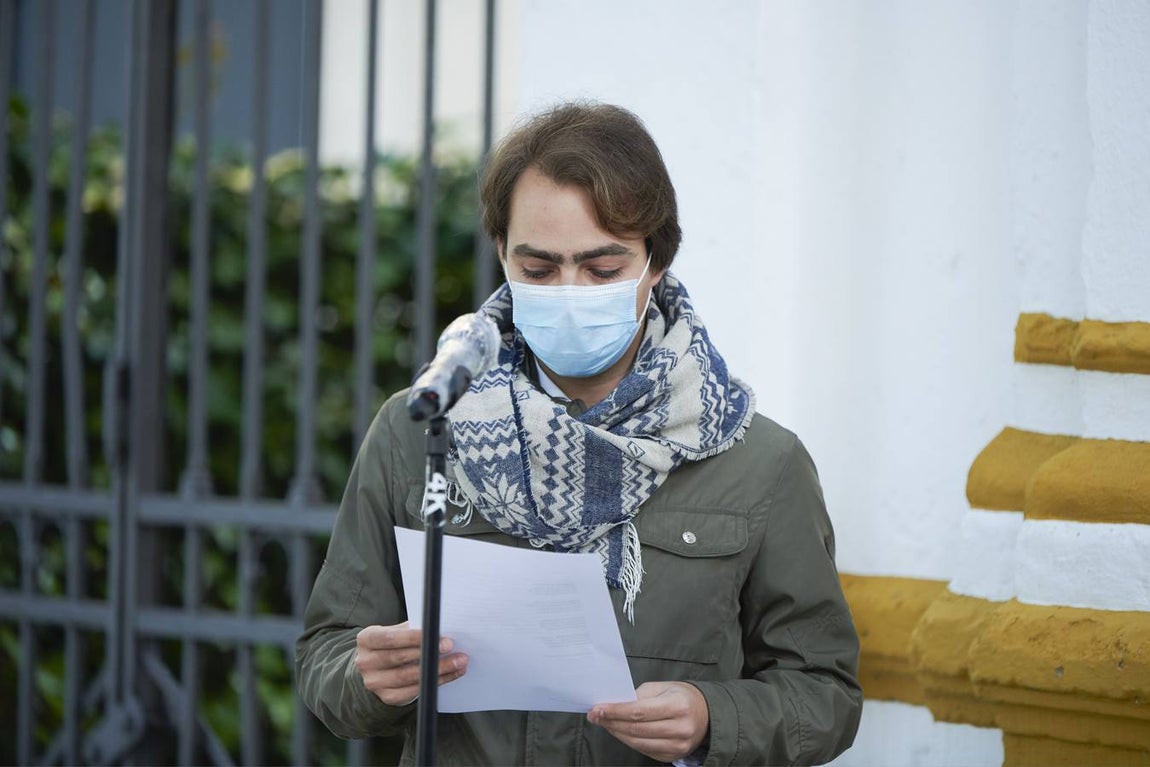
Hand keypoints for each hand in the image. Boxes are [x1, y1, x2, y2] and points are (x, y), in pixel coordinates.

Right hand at [354, 621, 467, 705]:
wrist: (376, 669)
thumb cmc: (392, 644)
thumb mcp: (395, 632)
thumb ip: (411, 629)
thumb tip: (438, 628)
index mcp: (367, 639)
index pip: (390, 638)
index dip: (414, 637)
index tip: (437, 635)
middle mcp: (366, 662)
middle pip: (400, 658)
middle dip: (428, 653)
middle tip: (452, 647)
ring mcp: (375, 682)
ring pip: (409, 676)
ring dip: (437, 669)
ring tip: (458, 662)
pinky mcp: (387, 697)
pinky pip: (414, 691)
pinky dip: (436, 682)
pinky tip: (451, 674)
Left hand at [587, 681, 708, 762]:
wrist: (705, 714)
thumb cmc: (680, 696)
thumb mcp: (662, 687)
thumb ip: (639, 696)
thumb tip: (614, 705)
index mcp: (678, 705)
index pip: (639, 712)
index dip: (615, 712)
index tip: (597, 709)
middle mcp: (680, 728)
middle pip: (637, 729)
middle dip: (612, 722)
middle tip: (594, 716)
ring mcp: (678, 746)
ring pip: (638, 743)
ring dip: (617, 733)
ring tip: (604, 723)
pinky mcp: (673, 756)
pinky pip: (644, 750)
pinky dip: (629, 741)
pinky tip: (619, 731)